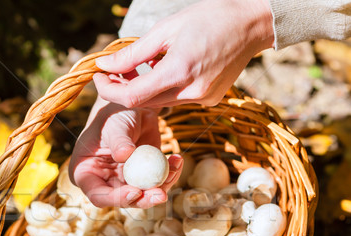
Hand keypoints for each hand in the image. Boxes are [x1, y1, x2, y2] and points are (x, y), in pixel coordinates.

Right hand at [69, 96, 182, 207]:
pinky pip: (157, 183)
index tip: (136, 192)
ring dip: (162, 187)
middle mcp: (104, 182)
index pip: (98, 195)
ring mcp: (124, 182)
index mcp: (86, 173)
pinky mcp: (143, 178)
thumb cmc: (115, 114)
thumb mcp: (114, 125)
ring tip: (175, 167)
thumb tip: (124, 155)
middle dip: (144, 200)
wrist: (133, 109)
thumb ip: (119, 140)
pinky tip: (177, 159)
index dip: (116, 198)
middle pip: (123, 200)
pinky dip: (170, 175)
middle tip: (161, 194)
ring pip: (144, 196)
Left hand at [93, 0, 273, 107]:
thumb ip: (132, 53)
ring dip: (144, 89)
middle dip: (124, 89)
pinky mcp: (210, 100)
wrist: (251, 25)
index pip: (132, 97)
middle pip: (144, 103)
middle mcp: (192, 92)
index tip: (99, 76)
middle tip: (114, 70)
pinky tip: (166, 70)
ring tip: (140, 66)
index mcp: (178, 72)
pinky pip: (178, 100)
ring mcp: (203, 99)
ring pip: (160, 103)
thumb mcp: (165, 30)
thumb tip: (105, 66)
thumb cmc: (209, 18)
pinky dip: (165, 89)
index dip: (109, 90)